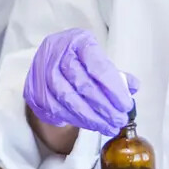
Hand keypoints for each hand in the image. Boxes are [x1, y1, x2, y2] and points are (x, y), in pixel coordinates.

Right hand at [23, 28, 137, 136]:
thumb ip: (114, 73)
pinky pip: (58, 109)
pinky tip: (91, 125)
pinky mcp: (36, 90)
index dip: (113, 88)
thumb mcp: (96, 58)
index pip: (97, 65)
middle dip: (105, 107)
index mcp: (78, 41)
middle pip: (83, 84)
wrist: (46, 63)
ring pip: (70, 99)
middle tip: (119, 120)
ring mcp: (43, 72)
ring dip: (92, 118)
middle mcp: (57, 53)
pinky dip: (77, 120)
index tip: (125, 105)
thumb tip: (133, 87)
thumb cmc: (77, 60)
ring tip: (109, 127)